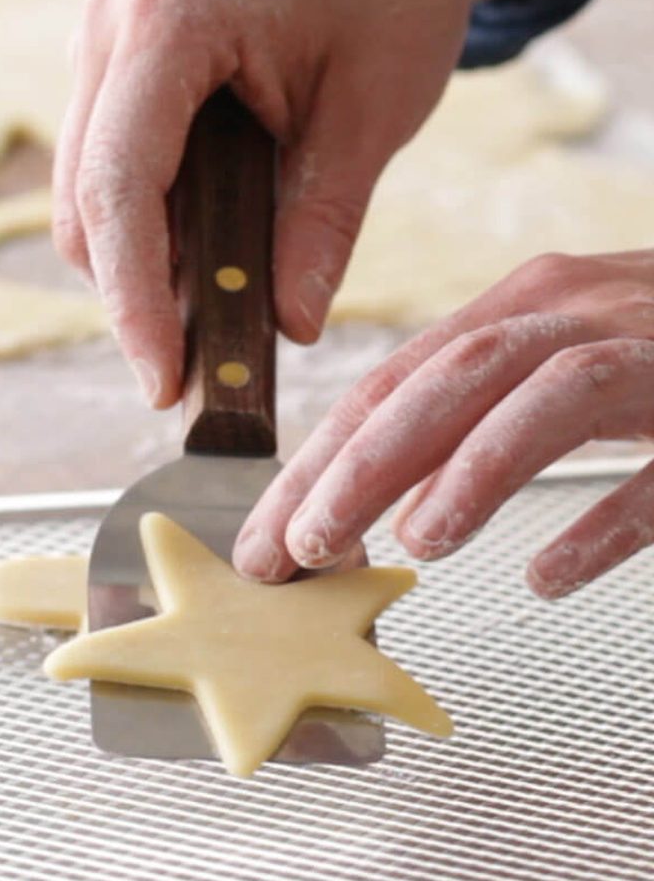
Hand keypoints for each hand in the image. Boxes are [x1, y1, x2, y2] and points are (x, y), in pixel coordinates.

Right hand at [54, 0, 559, 407]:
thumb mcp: (373, 115)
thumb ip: (323, 224)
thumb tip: (288, 329)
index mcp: (170, 19)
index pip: (121, 185)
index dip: (133, 298)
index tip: (162, 381)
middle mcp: (110, 32)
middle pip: (86, 206)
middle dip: (131, 300)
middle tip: (189, 376)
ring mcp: (102, 56)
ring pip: (85, 206)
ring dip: (136, 274)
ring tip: (208, 322)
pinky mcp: (113, 86)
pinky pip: (107, 187)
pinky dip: (145, 243)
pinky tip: (198, 268)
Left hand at [234, 250, 653, 598]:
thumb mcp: (558, 361)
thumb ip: (477, 412)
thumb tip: (385, 497)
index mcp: (526, 305)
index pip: (392, 381)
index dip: (318, 460)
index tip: (269, 534)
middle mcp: (582, 312)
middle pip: (447, 381)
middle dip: (358, 469)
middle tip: (300, 553)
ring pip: (547, 394)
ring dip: (469, 472)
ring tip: (412, 547)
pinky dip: (610, 518)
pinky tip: (554, 574)